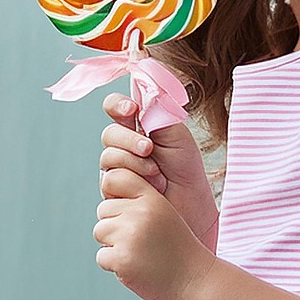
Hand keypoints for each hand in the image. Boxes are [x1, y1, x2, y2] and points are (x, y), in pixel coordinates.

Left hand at [93, 168, 216, 299]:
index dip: (115, 195)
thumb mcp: (164, 216)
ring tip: (140, 254)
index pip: (115, 178)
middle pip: (104, 210)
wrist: (196, 281)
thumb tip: (106, 201)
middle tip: (141, 241)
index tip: (129, 212)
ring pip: (100, 232)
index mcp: (152, 199)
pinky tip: (137, 268)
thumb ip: (139, 204)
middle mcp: (140, 212)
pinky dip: (114, 265)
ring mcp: (130, 235)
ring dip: (113, 246)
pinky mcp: (121, 258)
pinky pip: (102, 256)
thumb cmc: (177, 250)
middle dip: (116, 226)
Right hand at [99, 95, 218, 247]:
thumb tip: (140, 95)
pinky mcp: (114, 191)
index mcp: (137, 128)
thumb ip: (155, 113)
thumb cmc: (185, 169)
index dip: (117, 105)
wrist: (190, 204)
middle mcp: (123, 147)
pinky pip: (110, 179)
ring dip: (134, 163)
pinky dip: (132, 180)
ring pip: (108, 156)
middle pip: (109, 133)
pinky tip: (151, 188)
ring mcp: (116, 170)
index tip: (131, 109)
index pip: (115, 108)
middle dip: (128, 139)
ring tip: (156, 174)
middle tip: (149, 148)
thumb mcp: (175, 133)